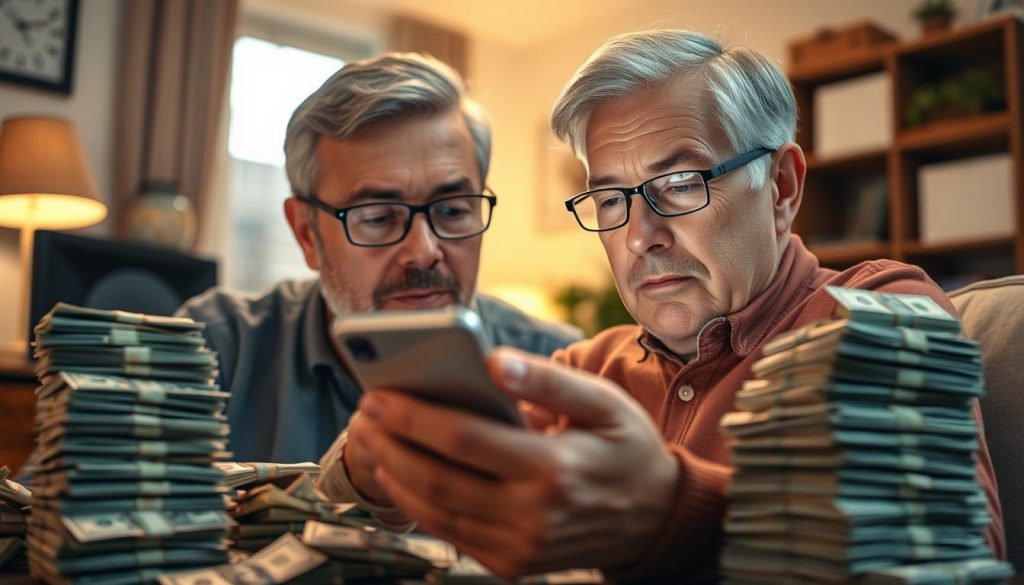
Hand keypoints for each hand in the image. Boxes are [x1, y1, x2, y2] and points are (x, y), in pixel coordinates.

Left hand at [350, 347, 679, 578]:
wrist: (655, 517)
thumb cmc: (626, 448)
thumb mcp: (602, 401)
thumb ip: (547, 379)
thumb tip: (493, 360)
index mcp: (554, 468)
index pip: (464, 440)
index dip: (414, 416)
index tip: (379, 393)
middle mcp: (534, 515)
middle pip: (439, 478)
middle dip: (391, 444)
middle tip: (363, 414)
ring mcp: (522, 546)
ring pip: (438, 512)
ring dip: (395, 475)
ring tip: (371, 440)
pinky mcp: (514, 563)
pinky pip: (453, 535)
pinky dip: (418, 507)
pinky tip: (400, 476)